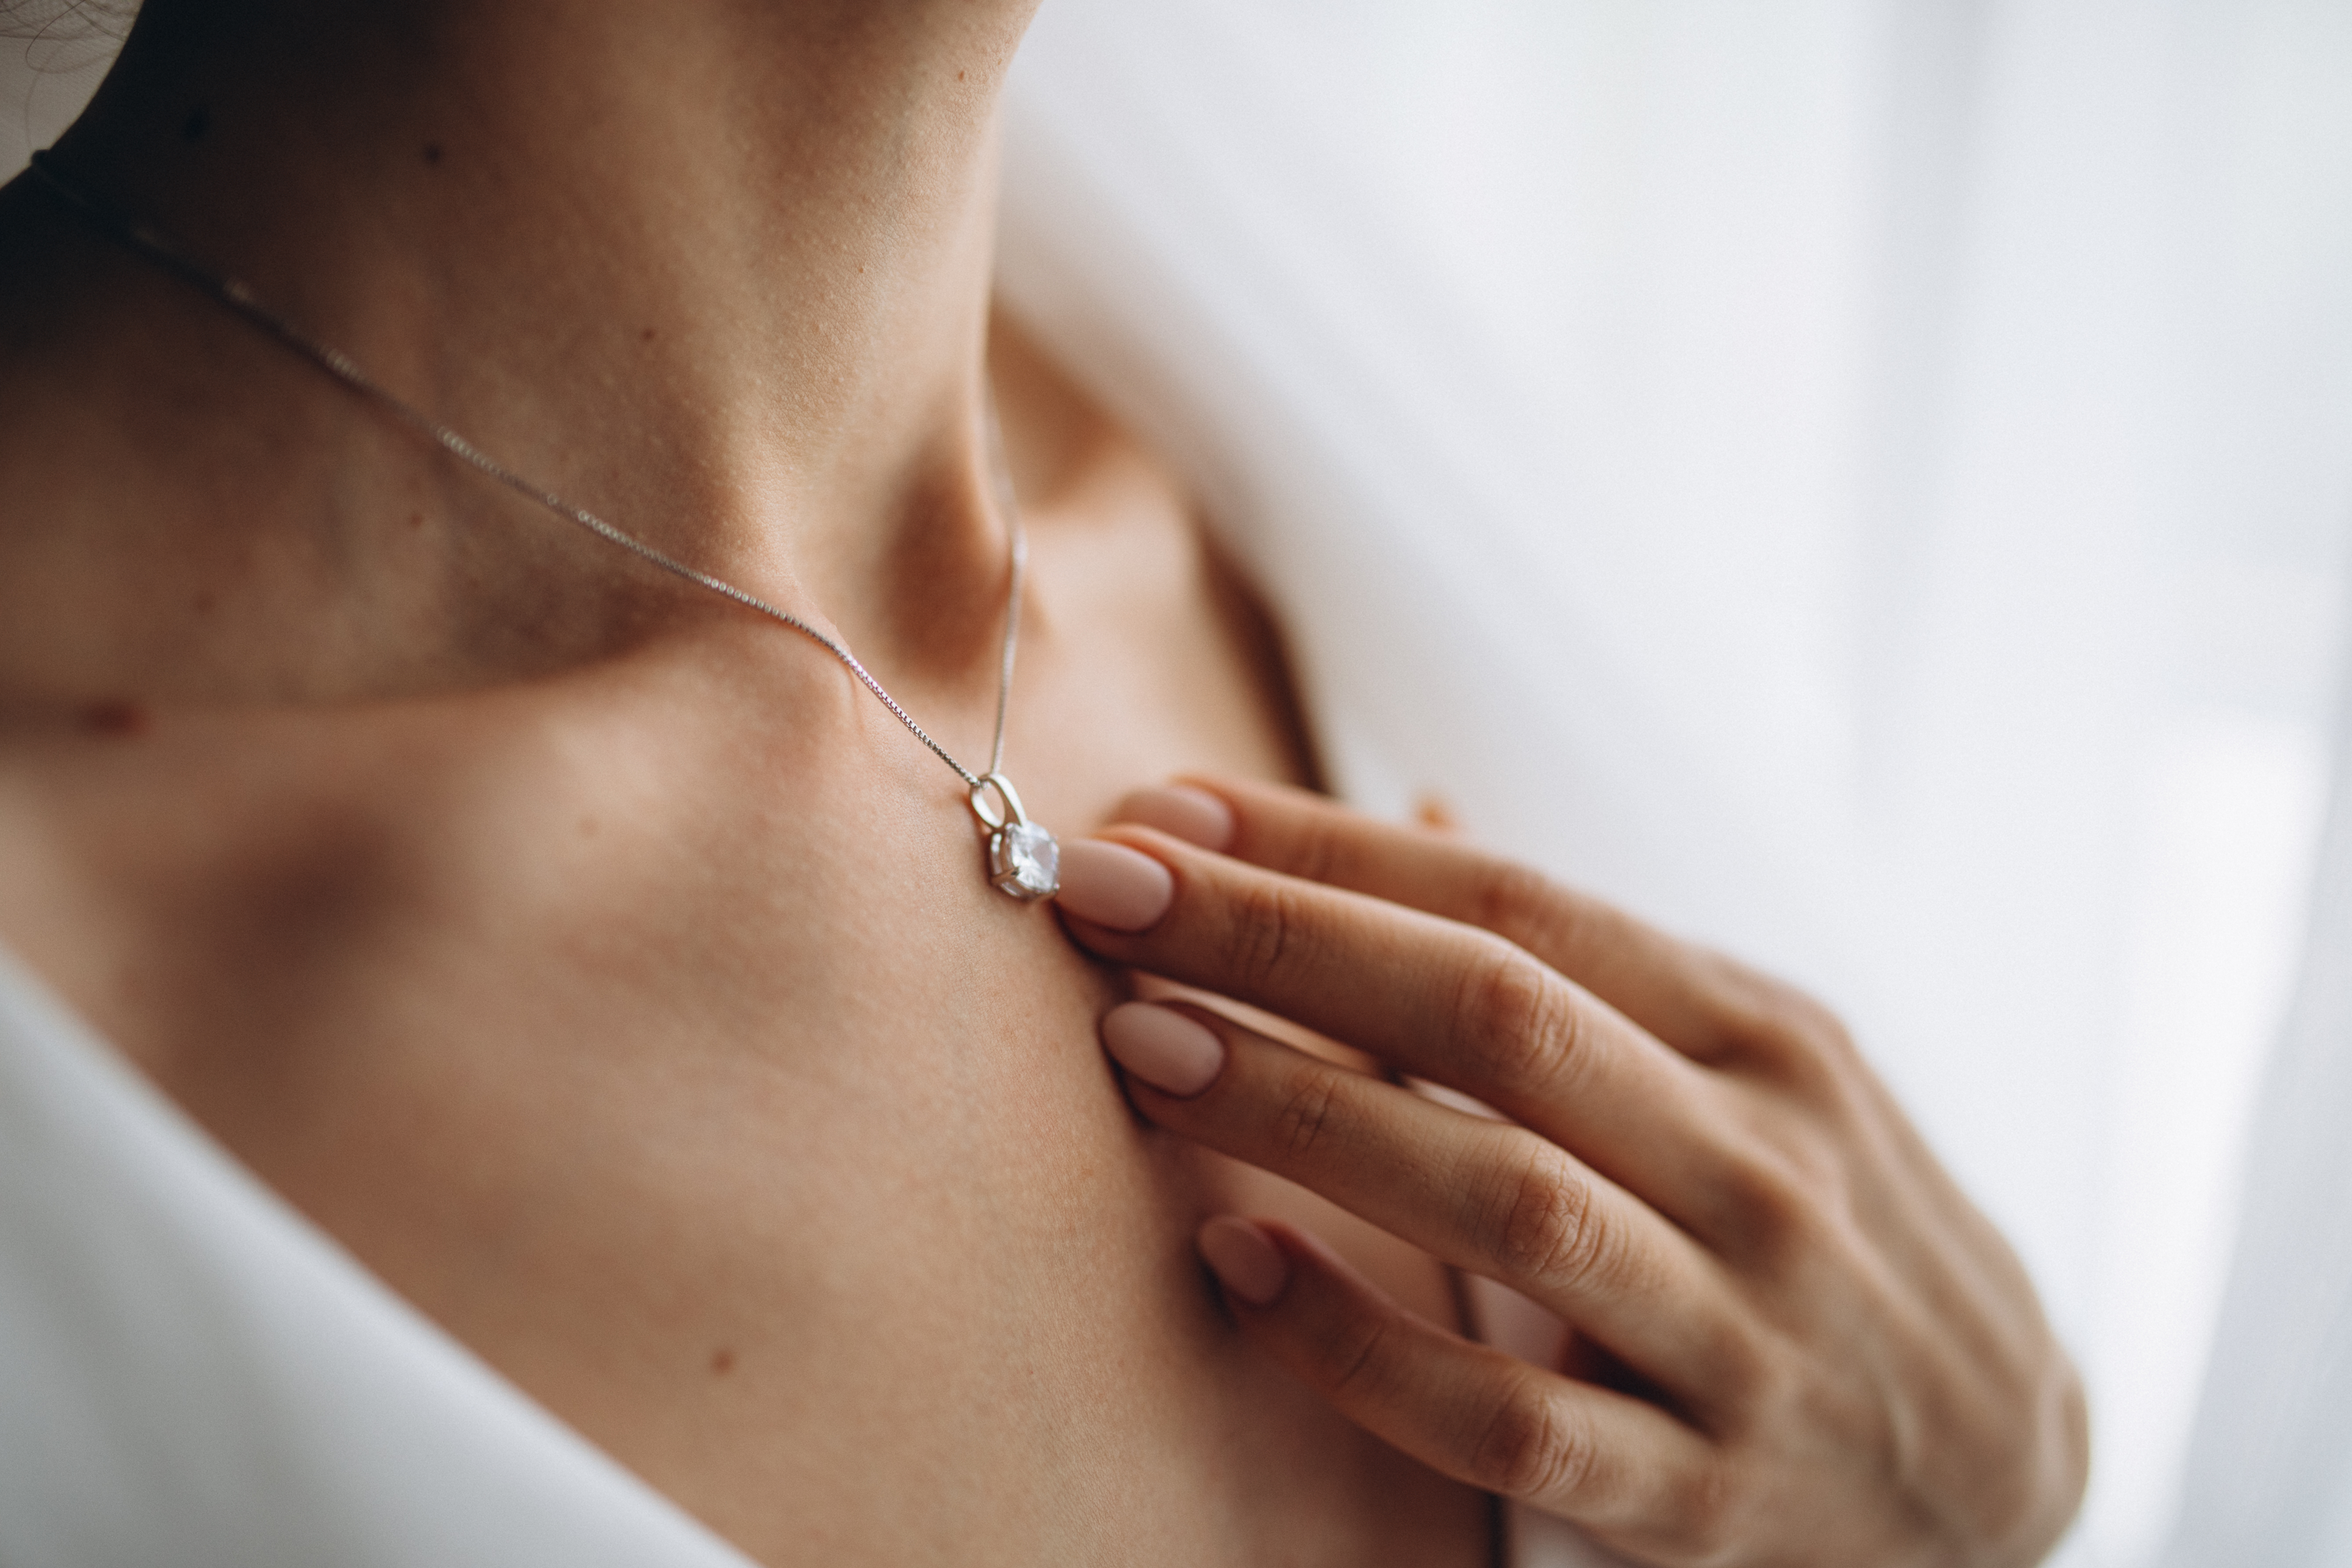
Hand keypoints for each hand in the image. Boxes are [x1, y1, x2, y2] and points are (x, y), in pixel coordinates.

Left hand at [1051, 780, 2086, 1566]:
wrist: (2002, 1472)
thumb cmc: (1829, 1228)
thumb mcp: (1751, 1069)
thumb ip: (1582, 965)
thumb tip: (1400, 809)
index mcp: (1766, 1037)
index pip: (1519, 904)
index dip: (1333, 849)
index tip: (1171, 811)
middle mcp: (1763, 1166)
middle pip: (1493, 1019)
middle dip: (1283, 942)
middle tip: (1110, 892)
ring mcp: (1741, 1336)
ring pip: (1497, 1198)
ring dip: (1297, 1112)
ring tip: (1141, 1045)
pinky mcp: (1702, 1499)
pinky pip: (1501, 1415)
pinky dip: (1357, 1340)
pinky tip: (1232, 1261)